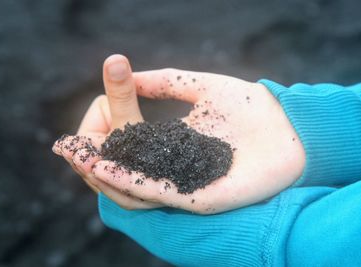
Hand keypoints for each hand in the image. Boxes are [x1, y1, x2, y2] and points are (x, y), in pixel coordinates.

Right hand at [53, 54, 305, 213]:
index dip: (102, 136)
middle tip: (70, 148)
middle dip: (93, 161)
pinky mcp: (196, 197)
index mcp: (170, 145)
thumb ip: (165, 81)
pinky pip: (155, 192)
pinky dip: (125, 180)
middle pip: (123, 172)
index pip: (125, 146)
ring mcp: (183, 184)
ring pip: (132, 188)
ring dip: (101, 173)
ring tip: (79, 157)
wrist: (291, 127)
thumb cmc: (251, 108)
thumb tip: (130, 73)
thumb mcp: (201, 87)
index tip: (88, 124)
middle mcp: (173, 168)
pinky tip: (101, 166)